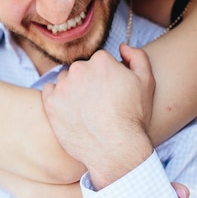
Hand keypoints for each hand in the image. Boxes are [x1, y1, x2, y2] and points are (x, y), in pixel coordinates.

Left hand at [42, 45, 154, 189]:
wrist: (116, 150)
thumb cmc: (133, 117)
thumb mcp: (146, 82)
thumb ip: (137, 57)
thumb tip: (122, 47)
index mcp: (100, 61)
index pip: (99, 61)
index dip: (106, 76)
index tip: (110, 92)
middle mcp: (79, 69)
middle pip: (81, 70)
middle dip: (88, 82)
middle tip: (98, 103)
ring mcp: (63, 86)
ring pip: (65, 80)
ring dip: (72, 90)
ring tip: (85, 110)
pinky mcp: (50, 103)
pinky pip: (50, 92)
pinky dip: (57, 99)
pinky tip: (70, 111)